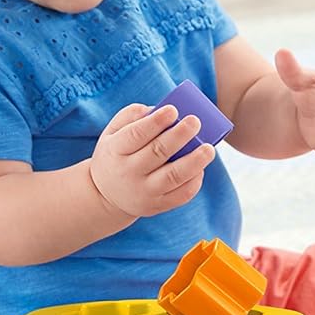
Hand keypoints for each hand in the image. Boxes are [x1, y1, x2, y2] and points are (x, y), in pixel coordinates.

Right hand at [89, 102, 215, 217]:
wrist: (106, 196)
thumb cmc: (116, 155)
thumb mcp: (112, 133)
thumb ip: (130, 116)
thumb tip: (157, 108)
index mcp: (116, 151)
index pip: (136, 135)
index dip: (155, 122)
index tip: (173, 110)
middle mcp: (129, 173)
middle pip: (157, 153)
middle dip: (178, 136)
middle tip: (195, 121)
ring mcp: (144, 192)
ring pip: (172, 177)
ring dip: (193, 162)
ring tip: (209, 149)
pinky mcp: (157, 206)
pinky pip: (180, 195)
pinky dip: (194, 182)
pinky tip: (201, 168)